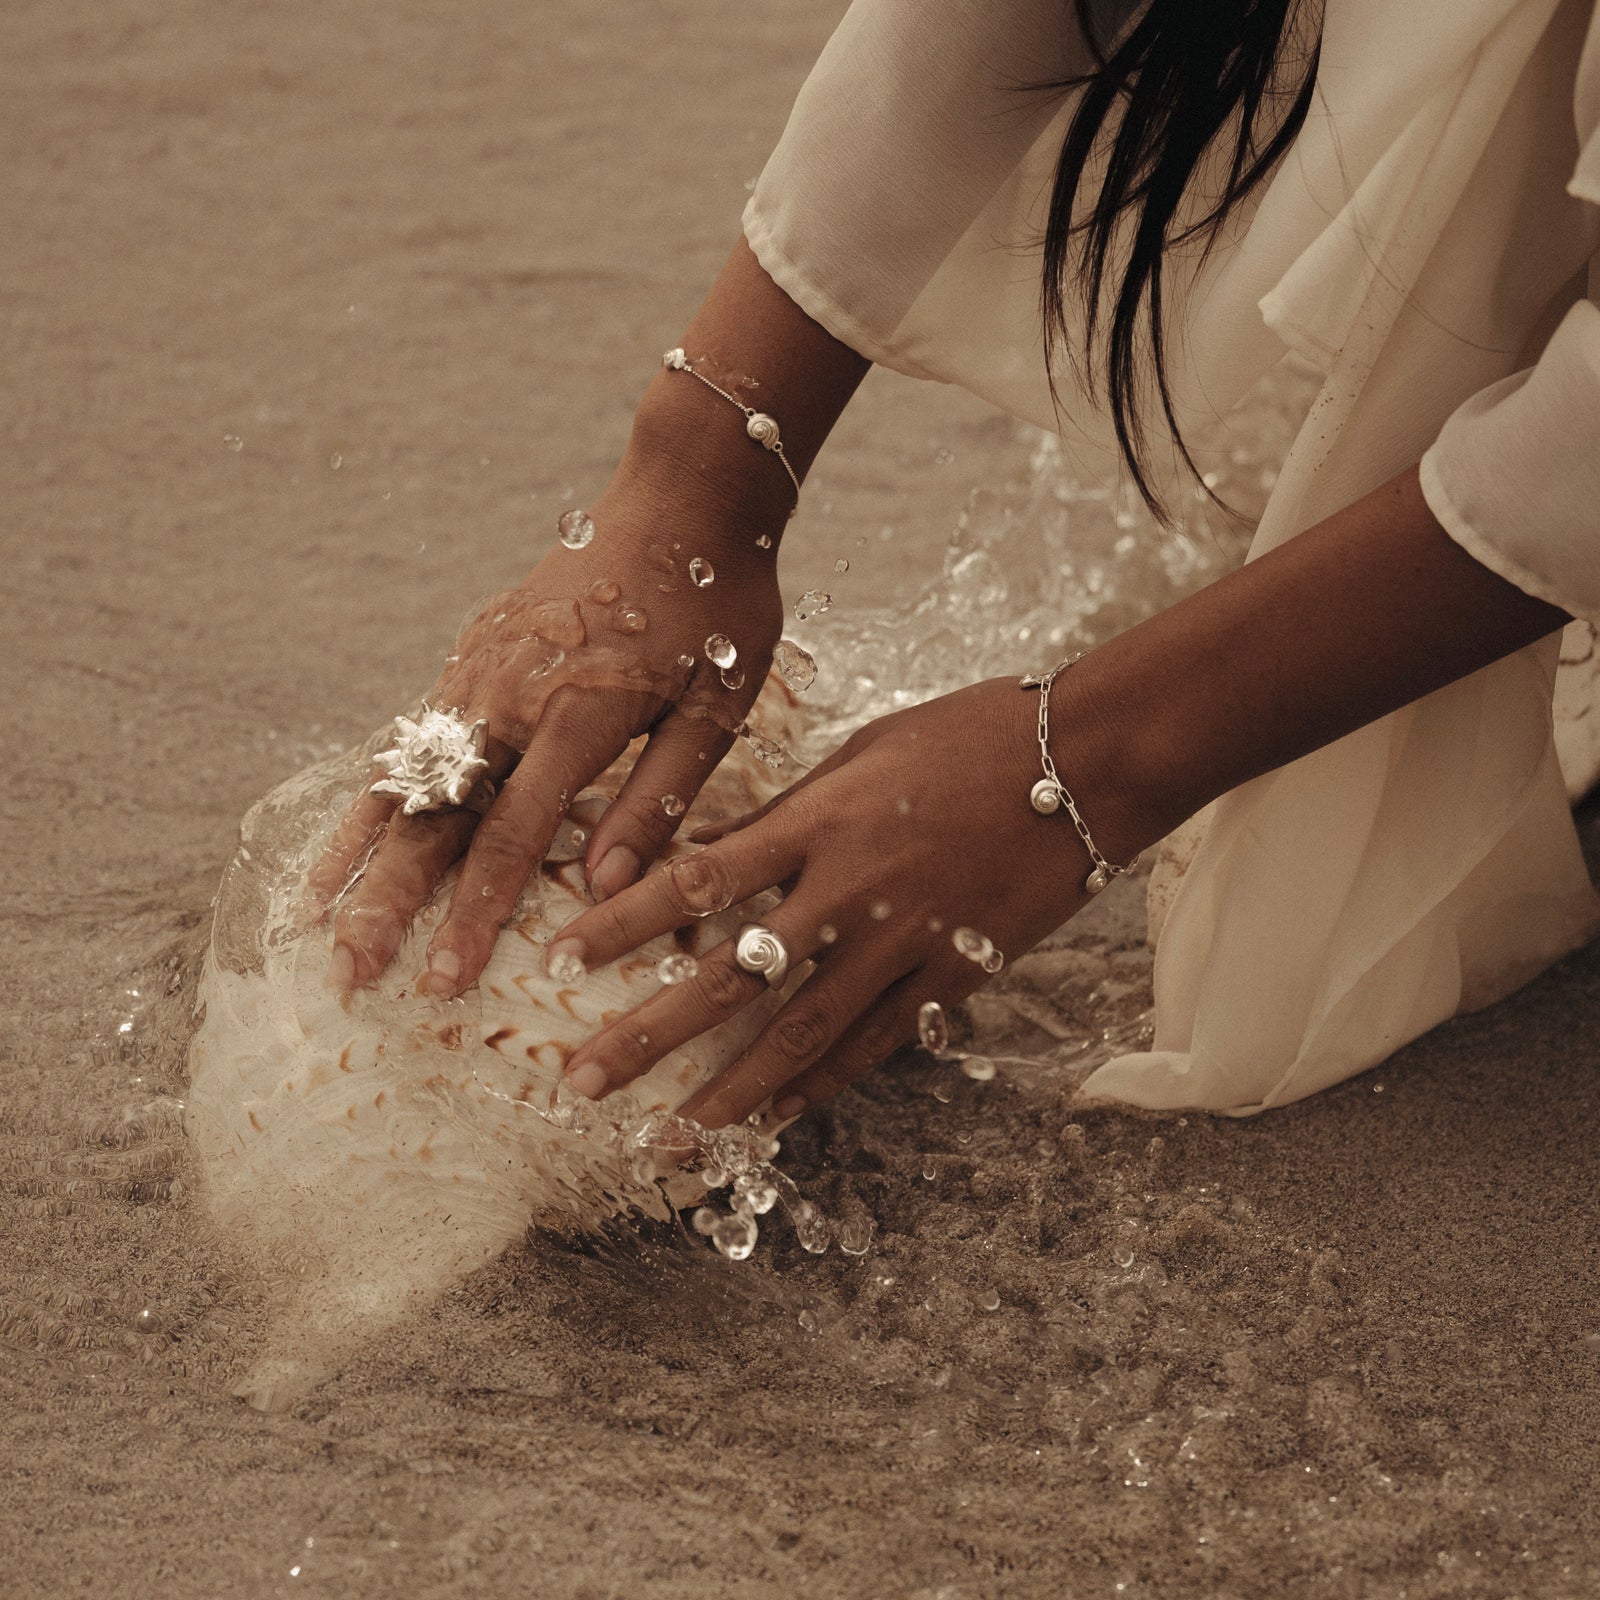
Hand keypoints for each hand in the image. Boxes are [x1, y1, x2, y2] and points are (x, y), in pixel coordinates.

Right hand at [307, 464, 783, 998]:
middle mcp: (507, 697)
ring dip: (362, 856)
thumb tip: (601, 886)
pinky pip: (411, 738)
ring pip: (404, 778)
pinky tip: (352, 837)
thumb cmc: (715, 609)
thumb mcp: (715, 708)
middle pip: (432, 819)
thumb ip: (656, 798)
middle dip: (388, 905)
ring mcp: (478, 673)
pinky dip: (374, 793)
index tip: (444, 981)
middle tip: (352, 978)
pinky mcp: (470, 657)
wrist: (683, 501)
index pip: (508, 838)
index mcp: (573, 717)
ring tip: (317, 922)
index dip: (474, 916)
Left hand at [547, 676, 1142, 1128]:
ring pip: (799, 1035)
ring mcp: (903, 943)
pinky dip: (818, 1089)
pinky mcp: (952, 976)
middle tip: (582, 1081)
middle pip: (730, 978)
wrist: (1086, 762)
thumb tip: (707, 857)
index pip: (697, 878)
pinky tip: (772, 1122)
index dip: (624, 921)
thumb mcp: (859, 754)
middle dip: (650, 1034)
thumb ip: (785, 813)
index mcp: (819, 820)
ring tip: (670, 1139)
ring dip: (727, 1093)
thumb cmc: (968, 736)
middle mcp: (850, 890)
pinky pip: (873, 1046)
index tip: (559, 953)